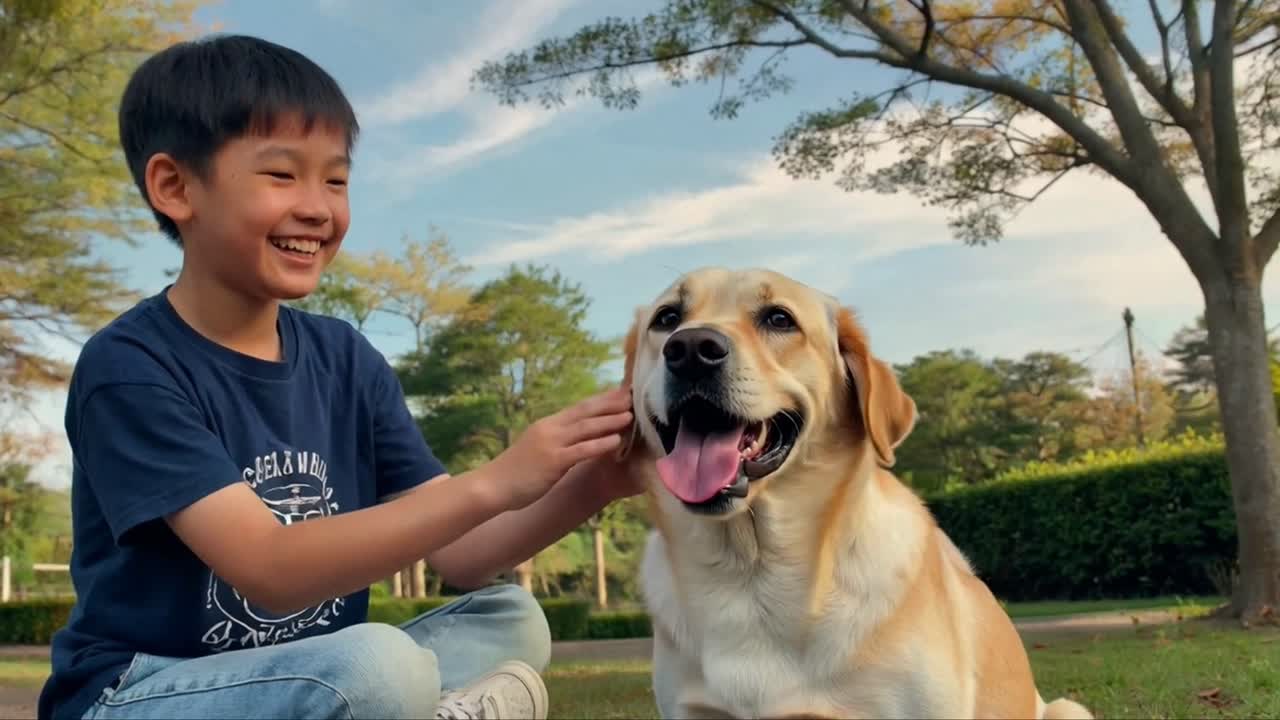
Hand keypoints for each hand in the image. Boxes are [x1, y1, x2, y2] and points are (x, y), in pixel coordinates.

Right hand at [489, 387, 633, 511]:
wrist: (491, 485)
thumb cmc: (515, 472)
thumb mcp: (538, 448)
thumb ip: (557, 441)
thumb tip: (577, 438)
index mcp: (548, 424)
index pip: (579, 408)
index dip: (601, 400)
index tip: (621, 393)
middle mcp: (550, 429)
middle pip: (585, 412)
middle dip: (609, 404)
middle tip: (632, 396)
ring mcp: (551, 444)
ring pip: (586, 428)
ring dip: (609, 421)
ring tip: (630, 415)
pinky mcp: (553, 461)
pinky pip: (581, 450)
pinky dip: (600, 444)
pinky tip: (616, 441)